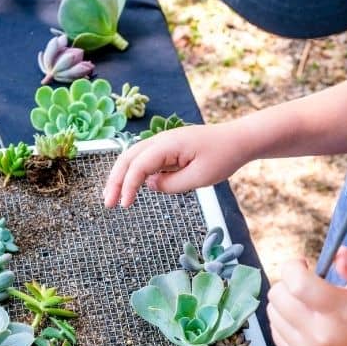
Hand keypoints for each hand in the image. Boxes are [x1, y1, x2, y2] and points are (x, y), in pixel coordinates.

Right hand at [102, 122, 249, 207]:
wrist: (238, 140)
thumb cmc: (223, 157)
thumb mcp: (199, 178)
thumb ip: (171, 184)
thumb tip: (150, 185)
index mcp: (168, 144)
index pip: (139, 165)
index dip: (128, 186)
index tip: (124, 206)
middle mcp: (161, 139)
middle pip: (128, 158)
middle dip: (115, 180)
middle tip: (108, 203)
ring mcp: (163, 143)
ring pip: (133, 157)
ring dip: (121, 176)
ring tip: (113, 197)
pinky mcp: (168, 149)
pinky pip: (145, 160)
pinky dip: (134, 173)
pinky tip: (132, 188)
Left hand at [267, 247, 346, 345]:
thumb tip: (340, 254)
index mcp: (340, 313)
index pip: (297, 284)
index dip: (293, 267)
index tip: (305, 264)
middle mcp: (318, 335)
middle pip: (278, 296)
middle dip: (288, 281)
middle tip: (308, 282)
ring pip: (272, 312)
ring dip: (285, 300)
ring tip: (307, 300)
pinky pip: (275, 330)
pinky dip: (284, 319)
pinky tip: (304, 317)